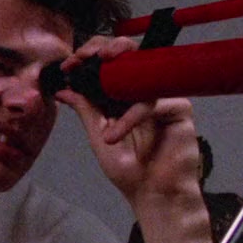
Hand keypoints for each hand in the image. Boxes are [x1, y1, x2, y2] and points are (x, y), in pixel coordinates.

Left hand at [54, 36, 200, 202]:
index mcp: (123, 95)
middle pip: (129, 56)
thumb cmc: (128, 170)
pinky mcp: (179, 108)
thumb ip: (85, 109)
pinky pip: (152, 103)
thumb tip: (63, 88)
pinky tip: (113, 135)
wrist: (152, 195)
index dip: (89, 56)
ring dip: (118, 68)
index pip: (110, 64)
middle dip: (105, 48)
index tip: (68, 64)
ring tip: (97, 66)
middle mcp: (143, 91)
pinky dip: (131, 117)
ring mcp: (162, 97)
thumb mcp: (98, 135)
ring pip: (143, 71)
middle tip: (84, 55)